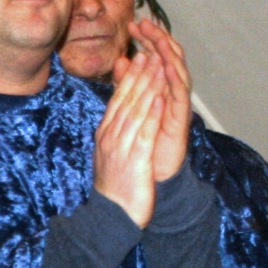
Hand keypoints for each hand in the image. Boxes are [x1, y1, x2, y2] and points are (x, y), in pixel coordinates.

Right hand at [94, 49, 164, 226]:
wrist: (110, 216)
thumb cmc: (115, 187)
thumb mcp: (112, 154)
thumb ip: (116, 131)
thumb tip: (118, 114)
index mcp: (106, 134)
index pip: (117, 100)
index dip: (128, 77)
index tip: (137, 57)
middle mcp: (111, 136)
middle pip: (126, 100)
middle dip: (138, 75)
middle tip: (148, 51)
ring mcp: (121, 147)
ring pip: (136, 111)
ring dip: (147, 86)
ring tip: (157, 66)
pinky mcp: (135, 160)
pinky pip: (144, 132)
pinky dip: (153, 113)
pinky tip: (161, 98)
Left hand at [129, 18, 191, 181]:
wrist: (149, 174)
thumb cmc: (142, 141)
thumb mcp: (131, 106)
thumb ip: (127, 84)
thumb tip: (121, 60)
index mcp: (159, 88)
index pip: (155, 57)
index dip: (147, 40)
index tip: (133, 24)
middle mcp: (171, 93)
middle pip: (169, 59)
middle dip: (158, 39)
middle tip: (146, 22)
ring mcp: (177, 105)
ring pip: (178, 72)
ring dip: (168, 54)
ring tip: (158, 37)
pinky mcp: (181, 119)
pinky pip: (180, 96)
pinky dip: (175, 80)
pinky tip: (168, 66)